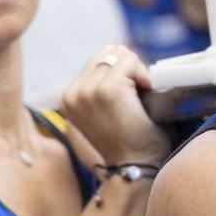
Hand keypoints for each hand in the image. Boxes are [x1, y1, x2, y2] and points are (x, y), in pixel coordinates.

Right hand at [60, 45, 168, 166]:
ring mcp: (87, 91)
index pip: (98, 58)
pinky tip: (145, 93)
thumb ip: (103, 84)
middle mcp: (73, 93)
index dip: (122, 68)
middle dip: (129, 66)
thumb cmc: (132, 141)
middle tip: (140, 92)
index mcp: (69, 97)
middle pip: (109, 52)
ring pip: (120, 54)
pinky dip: (143, 73)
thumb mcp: (106, 110)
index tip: (133, 91)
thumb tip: (122, 49)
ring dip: (137, 70)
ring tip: (141, 95)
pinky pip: (130, 61)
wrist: (136, 166)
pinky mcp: (107, 89)